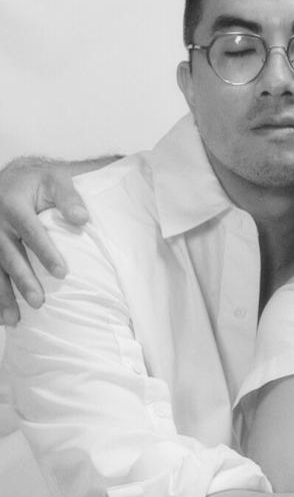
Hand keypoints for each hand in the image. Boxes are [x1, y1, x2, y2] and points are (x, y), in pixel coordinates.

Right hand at [0, 159, 88, 325]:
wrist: (11, 177)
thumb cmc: (37, 181)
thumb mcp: (55, 179)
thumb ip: (69, 198)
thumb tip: (82, 219)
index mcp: (13, 204)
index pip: (30, 231)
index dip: (45, 252)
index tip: (62, 273)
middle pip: (8, 255)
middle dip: (22, 280)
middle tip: (39, 302)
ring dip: (2, 295)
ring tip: (14, 319)